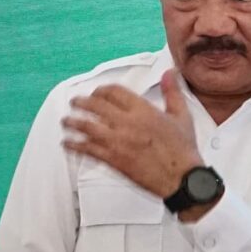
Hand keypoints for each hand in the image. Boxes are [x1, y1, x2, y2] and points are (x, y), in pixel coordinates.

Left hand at [64, 72, 206, 208]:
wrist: (183, 178)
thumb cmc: (183, 150)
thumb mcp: (181, 117)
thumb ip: (172, 92)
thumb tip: (170, 73)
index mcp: (143, 110)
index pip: (114, 92)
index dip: (101, 90)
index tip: (96, 94)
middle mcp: (128, 123)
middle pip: (95, 106)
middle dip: (80, 103)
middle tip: (75, 103)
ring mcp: (118, 141)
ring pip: (86, 126)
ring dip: (72, 122)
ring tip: (66, 122)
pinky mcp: (114, 159)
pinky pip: (87, 149)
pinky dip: (74, 145)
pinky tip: (68, 144)